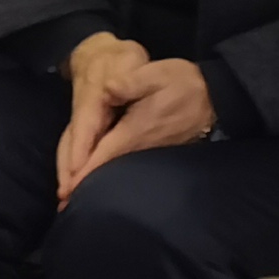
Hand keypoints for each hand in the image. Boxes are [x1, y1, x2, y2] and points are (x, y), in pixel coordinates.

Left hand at [59, 35, 216, 197]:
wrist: (216, 96)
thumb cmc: (184, 84)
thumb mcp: (156, 73)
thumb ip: (129, 82)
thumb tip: (106, 90)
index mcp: (135, 129)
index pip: (103, 154)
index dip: (83, 171)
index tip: (67, 189)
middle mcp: (140, 145)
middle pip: (106, 169)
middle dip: (84, 185)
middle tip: (62, 205)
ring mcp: (148, 150)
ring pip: (116, 170)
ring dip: (95, 182)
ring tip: (73, 197)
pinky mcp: (154, 150)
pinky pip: (126, 165)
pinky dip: (109, 173)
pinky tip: (99, 179)